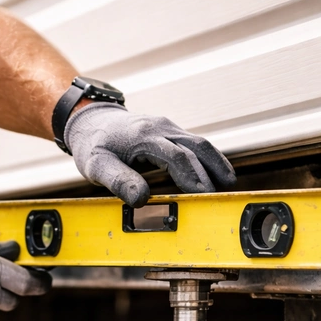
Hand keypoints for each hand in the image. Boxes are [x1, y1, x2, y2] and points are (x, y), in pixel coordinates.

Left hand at [64, 104, 235, 206]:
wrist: (91, 119)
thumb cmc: (94, 145)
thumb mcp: (97, 166)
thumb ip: (118, 182)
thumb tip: (141, 201)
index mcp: (143, 136)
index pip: (176, 157)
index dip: (192, 177)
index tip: (204, 196)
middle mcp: (160, 128)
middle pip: (195, 148)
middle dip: (210, 174)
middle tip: (220, 198)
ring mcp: (167, 127)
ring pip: (200, 143)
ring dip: (216, 163)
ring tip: (229, 184)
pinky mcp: (170, 131)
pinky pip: (195, 143)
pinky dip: (209, 158)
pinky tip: (217, 172)